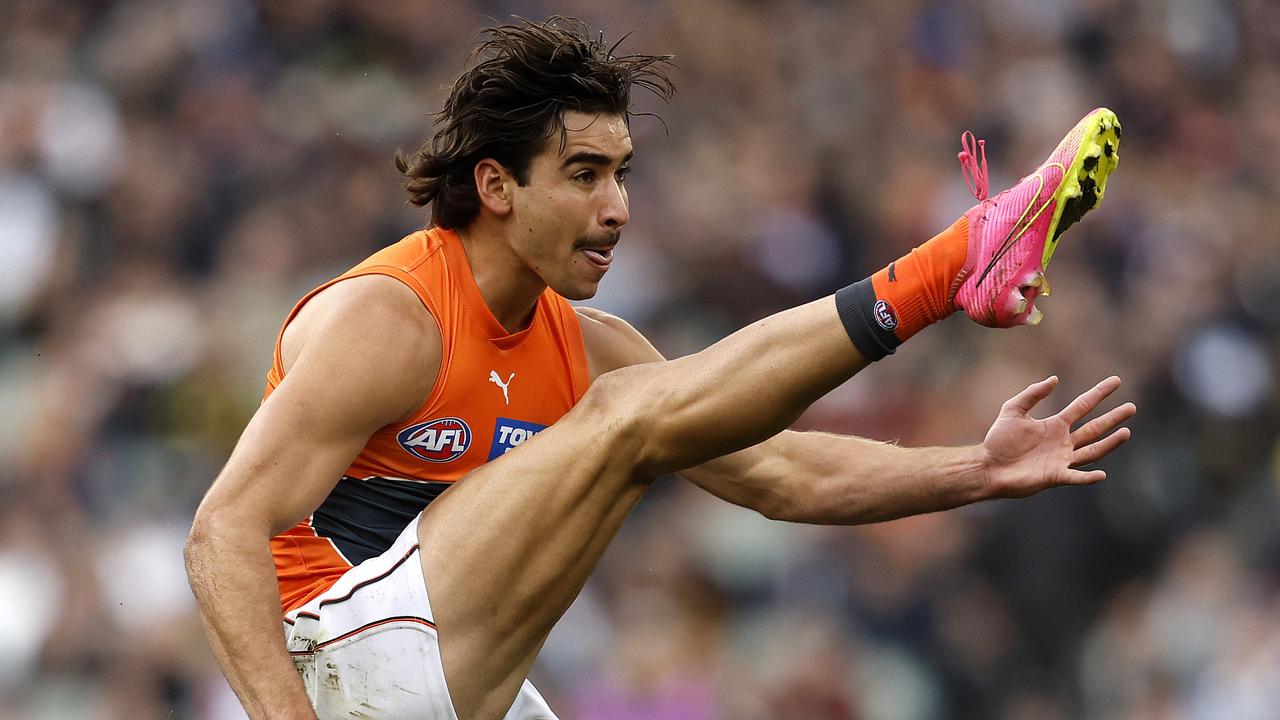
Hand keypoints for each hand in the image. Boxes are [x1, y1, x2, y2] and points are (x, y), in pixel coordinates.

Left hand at [981, 375, 1135, 497]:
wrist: (988, 466)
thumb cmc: (998, 441)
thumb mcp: (1013, 410)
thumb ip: (1032, 394)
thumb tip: (1055, 379)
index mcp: (1055, 425)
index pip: (1083, 406)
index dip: (1099, 393)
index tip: (1116, 381)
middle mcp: (1063, 442)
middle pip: (1094, 428)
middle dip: (1113, 418)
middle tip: (1132, 407)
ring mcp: (1062, 460)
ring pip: (1092, 450)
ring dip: (1110, 443)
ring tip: (1126, 432)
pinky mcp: (1055, 476)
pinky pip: (1076, 477)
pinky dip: (1088, 477)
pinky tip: (1102, 474)